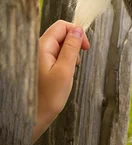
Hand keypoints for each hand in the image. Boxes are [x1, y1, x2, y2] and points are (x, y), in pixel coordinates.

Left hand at [32, 20, 89, 143]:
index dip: (76, 32)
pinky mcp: (39, 65)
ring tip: (69, 72)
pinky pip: (55, 55)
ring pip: (59, 45)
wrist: (32, 118)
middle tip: (77, 62)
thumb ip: (71, 48)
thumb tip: (78, 30)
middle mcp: (38, 49)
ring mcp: (38, 57)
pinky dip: (63, 62)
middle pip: (60, 34)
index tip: (85, 47)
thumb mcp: (65, 71)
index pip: (62, 26)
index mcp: (42, 47)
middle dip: (73, 44)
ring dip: (69, 54)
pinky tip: (63, 75)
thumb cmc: (47, 99)